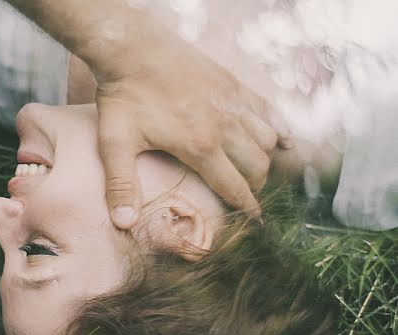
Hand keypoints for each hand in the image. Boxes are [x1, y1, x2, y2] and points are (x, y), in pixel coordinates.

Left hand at [93, 31, 288, 228]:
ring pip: (267, 140)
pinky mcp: (232, 84)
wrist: (132, 47)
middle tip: (244, 196)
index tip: (256, 223)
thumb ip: (121, 185)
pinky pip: (267, 110)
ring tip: (253, 172)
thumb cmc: (123, 96)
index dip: (246, 208)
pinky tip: (282, 140)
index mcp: (200, 145)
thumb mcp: (115, 144)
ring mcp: (232, 102)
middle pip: (257, 167)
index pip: (234, 187)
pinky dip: (278, 128)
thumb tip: (124, 224)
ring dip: (264, 159)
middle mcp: (225, 125)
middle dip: (254, 187)